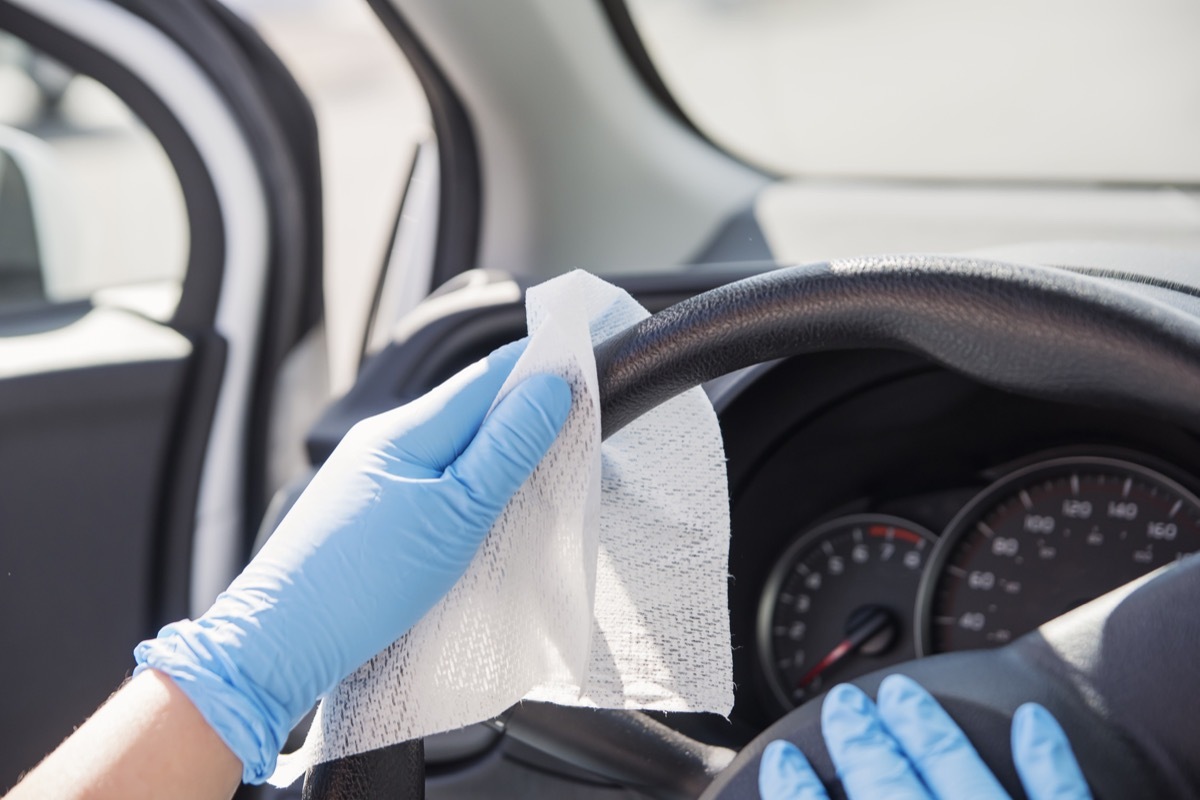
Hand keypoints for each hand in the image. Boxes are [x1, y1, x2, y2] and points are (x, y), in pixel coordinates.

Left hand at [134, 340, 571, 782]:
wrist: (277, 645)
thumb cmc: (363, 584)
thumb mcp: (456, 515)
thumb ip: (506, 449)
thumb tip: (550, 388)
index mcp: (406, 430)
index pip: (485, 377)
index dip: (535, 369)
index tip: (582, 371)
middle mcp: (382, 441)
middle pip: (468, 409)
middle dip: (520, 413)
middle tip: (572, 428)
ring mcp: (368, 475)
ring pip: (448, 446)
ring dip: (493, 451)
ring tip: (534, 470)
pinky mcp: (363, 511)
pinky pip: (428, 479)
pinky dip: (464, 484)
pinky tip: (478, 510)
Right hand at [758, 675, 1091, 798]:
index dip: (796, 790)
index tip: (780, 760)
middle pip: (889, 788)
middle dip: (859, 742)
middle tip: (844, 708)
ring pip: (962, 779)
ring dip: (929, 731)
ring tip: (905, 695)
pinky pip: (1063, 798)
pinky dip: (1049, 759)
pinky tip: (1038, 721)